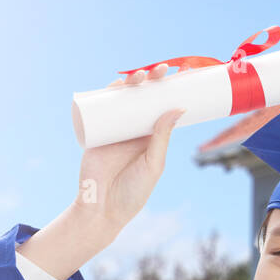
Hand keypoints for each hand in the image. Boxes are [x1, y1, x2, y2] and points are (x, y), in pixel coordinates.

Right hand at [73, 61, 188, 231]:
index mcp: (151, 138)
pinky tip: (118, 83)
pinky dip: (107, 93)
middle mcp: (133, 131)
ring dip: (133, 82)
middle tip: (164, 71)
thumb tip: (178, 108)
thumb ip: (162, 137)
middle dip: (153, 81)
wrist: (102, 209)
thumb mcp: (153, 164)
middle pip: (143, 99)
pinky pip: (101, 108)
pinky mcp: (96, 132)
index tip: (182, 77)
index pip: (162, 109)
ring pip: (124, 99)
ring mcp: (114, 129)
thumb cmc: (133, 193)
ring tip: (143, 75)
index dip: (170, 92)